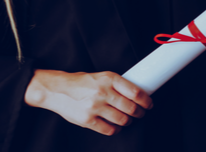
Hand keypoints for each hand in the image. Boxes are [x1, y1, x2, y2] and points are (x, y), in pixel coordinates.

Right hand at [24, 69, 151, 135]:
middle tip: (141, 113)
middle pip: (131, 108)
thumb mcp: (102, 76)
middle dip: (140, 113)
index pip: (136, 92)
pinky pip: (109, 129)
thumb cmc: (81, 83)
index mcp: (109, 79)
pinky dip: (116, 130)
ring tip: (128, 119)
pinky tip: (116, 127)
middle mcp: (103, 92)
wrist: (56, 89)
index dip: (146, 101)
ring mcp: (94, 107)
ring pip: (122, 120)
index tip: (149, 104)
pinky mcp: (87, 120)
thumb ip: (117, 85)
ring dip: (129, 121)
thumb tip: (138, 94)